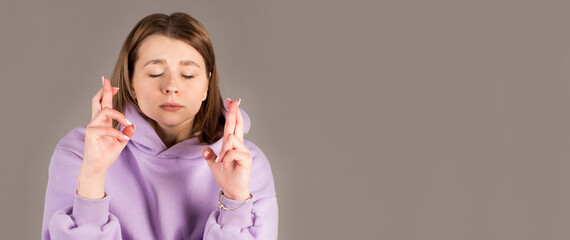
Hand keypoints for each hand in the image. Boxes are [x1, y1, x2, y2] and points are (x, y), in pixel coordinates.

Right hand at [78, 76, 134, 198]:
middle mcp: (95, 122)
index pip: (103, 103)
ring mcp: (92, 127)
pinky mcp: (91, 134)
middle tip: (108, 81)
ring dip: (119, 115)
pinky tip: (124, 138)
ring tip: (127, 123)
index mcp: (102, 122)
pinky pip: (106, 129)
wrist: (98, 167)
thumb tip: (132, 125)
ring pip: (104, 111)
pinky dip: (117, 132)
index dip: (107, 92)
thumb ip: (126, 132)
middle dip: (103, 89)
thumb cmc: (106, 154)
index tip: (114, 85)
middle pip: (96, 100)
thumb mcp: (121, 142)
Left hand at [202, 98, 251, 199]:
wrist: (232, 190)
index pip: (233, 126)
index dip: (232, 114)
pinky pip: (233, 152)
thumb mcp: (214, 165)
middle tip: (235, 100)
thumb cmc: (226, 177)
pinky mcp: (246, 159)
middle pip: (237, 125)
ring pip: (231, 139)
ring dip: (224, 150)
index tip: (231, 102)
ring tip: (221, 162)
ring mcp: (244, 151)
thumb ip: (210, 156)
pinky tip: (224, 165)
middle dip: (235, 112)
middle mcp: (239, 146)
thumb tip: (205, 150)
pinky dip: (226, 158)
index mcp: (232, 145)